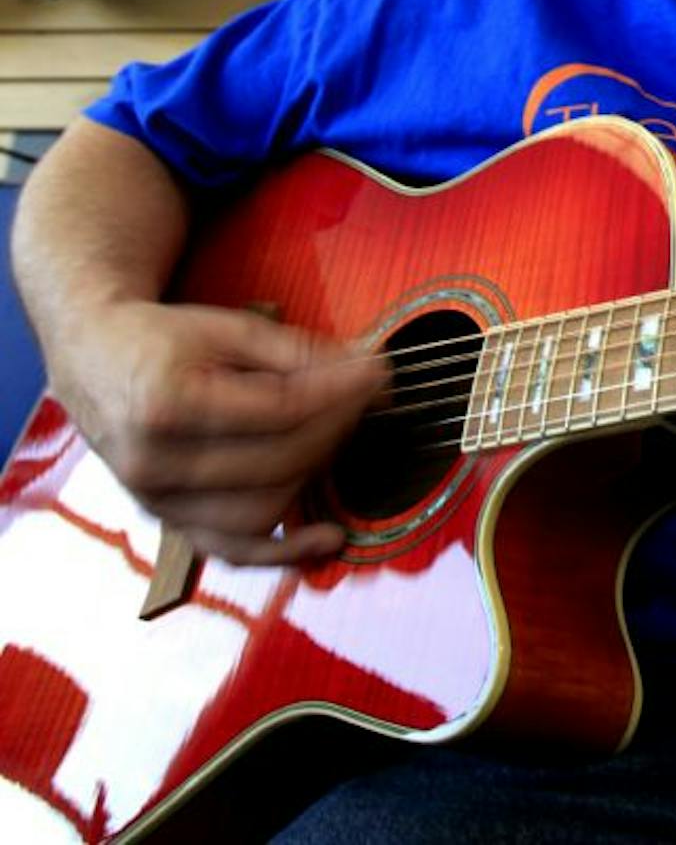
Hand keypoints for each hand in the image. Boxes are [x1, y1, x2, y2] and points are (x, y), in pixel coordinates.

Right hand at [49, 300, 388, 564]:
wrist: (93, 359)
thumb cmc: (160, 340)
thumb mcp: (226, 327)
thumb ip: (296, 350)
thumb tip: (367, 369)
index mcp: (166, 404)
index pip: (281, 409)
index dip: (341, 392)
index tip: (378, 372)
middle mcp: (155, 462)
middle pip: (278, 460)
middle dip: (336, 427)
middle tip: (365, 396)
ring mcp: (158, 499)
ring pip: (261, 509)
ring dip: (315, 474)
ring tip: (338, 433)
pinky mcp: (166, 520)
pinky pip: (230, 550)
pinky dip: (283, 552)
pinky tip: (328, 538)